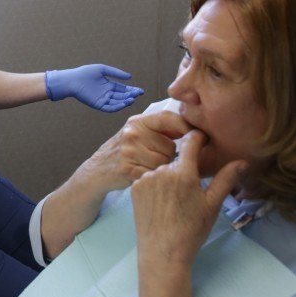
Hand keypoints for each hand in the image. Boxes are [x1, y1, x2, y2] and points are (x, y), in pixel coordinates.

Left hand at [45, 64, 143, 111]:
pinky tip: (123, 104)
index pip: (124, 89)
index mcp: (109, 85)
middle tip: (138, 94)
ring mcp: (103, 100)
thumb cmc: (86, 72)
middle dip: (131, 95)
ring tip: (132, 99)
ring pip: (118, 102)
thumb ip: (116, 73)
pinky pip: (109, 108)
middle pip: (122, 96)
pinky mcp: (98, 105)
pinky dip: (117, 107)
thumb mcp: (102, 69)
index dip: (132, 90)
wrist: (73, 80)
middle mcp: (108, 93)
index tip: (140, 91)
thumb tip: (130, 77)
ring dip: (125, 102)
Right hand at [76, 111, 191, 193]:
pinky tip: (144, 176)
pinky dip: (153, 179)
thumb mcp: (137, 133)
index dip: (186, 127)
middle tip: (155, 159)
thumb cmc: (124, 151)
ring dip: (162, 170)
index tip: (198, 136)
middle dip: (169, 156)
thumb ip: (160, 130)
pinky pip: (154, 175)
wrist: (97, 170)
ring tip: (149, 168)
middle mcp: (132, 133)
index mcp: (137, 122)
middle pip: (170, 147)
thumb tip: (192, 128)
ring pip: (164, 163)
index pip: (168, 118)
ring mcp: (129, 151)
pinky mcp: (127, 169)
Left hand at [131, 129, 246, 267]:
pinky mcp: (135, 186)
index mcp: (183, 172)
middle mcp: (162, 170)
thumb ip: (225, 179)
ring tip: (173, 201)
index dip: (197, 137)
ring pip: (161, 170)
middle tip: (189, 191)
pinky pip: (148, 178)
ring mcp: (146, 177)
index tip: (202, 139)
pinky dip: (154, 185)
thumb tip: (242, 161)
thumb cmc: (191, 230)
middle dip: (184, 169)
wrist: (162, 252)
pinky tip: (159, 202)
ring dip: (168, 178)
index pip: (190, 142)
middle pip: (176, 160)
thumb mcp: (212, 205)